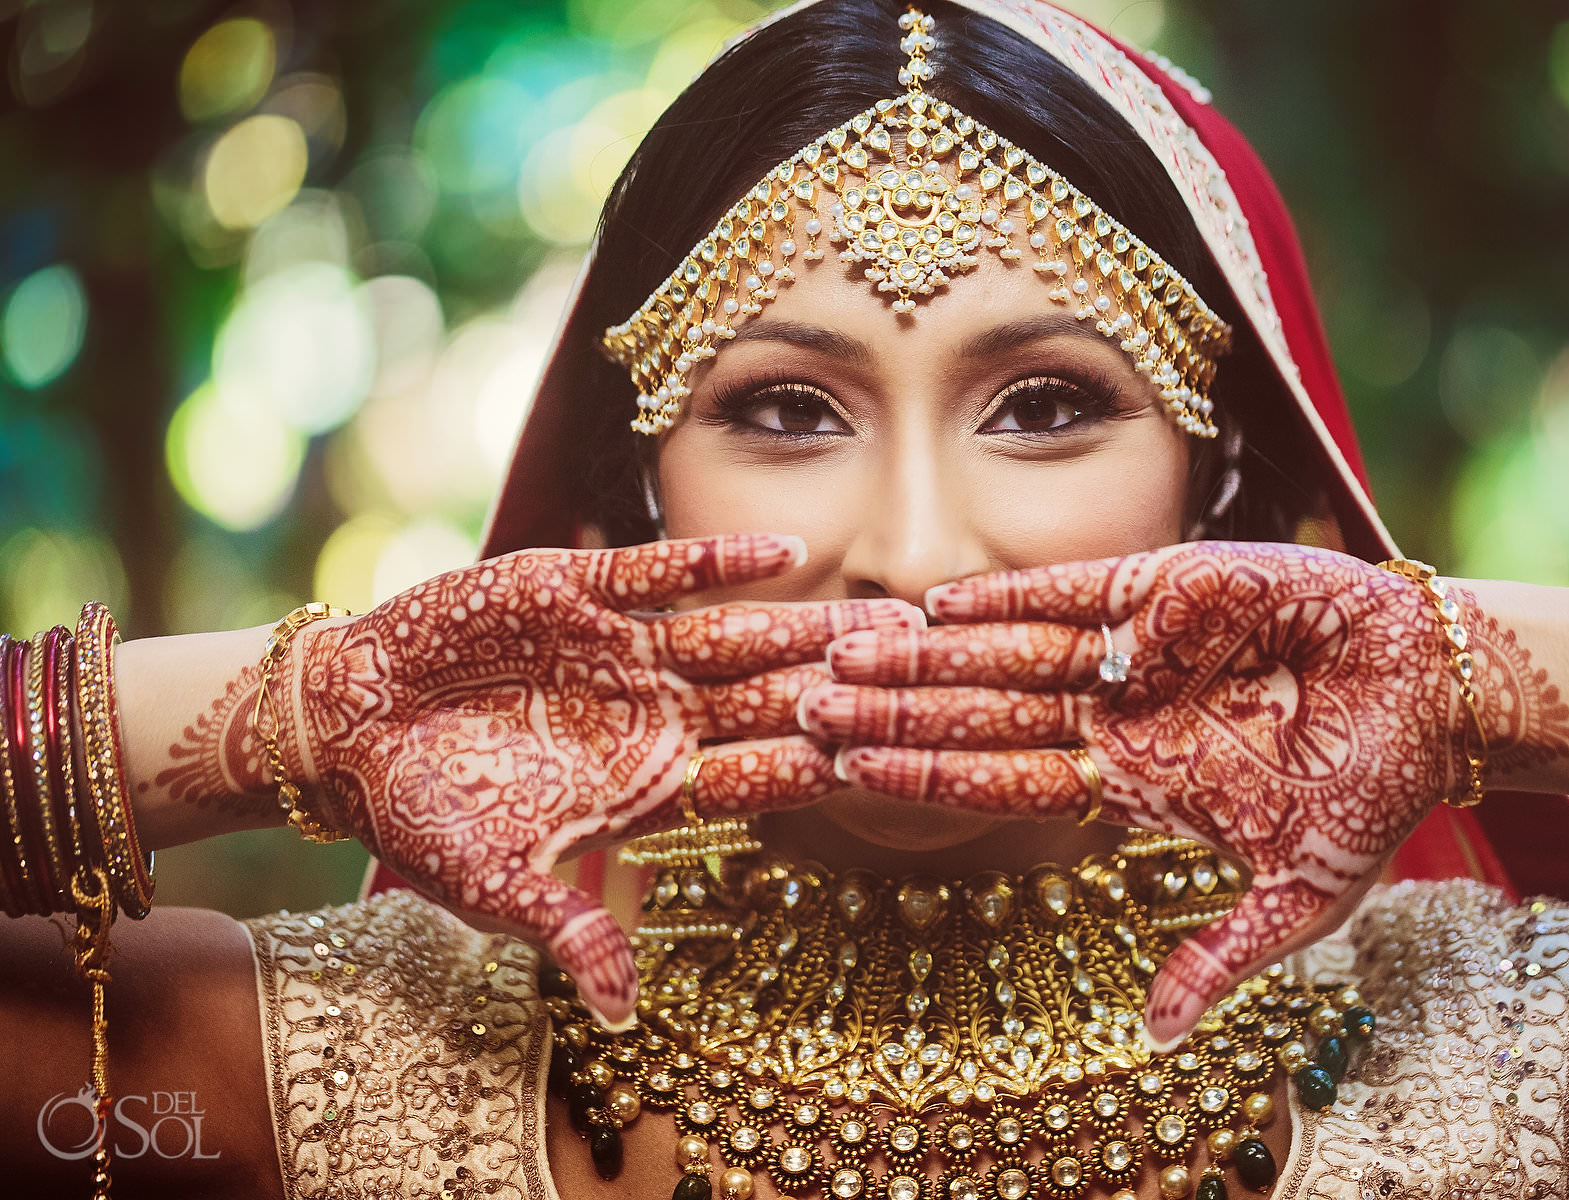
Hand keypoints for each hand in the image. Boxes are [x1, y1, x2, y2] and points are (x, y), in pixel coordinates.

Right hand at [279, 534, 920, 1025]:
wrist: (347, 728)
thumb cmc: (422, 815)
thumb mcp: (488, 881)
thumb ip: (561, 926)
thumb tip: (618, 1011)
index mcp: (648, 787)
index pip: (750, 780)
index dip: (810, 770)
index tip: (879, 767)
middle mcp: (654, 716)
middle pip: (764, 703)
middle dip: (835, 693)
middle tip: (917, 680)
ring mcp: (624, 650)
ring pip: (731, 636)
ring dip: (800, 628)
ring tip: (876, 618)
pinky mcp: (581, 590)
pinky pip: (663, 571)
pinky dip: (718, 561)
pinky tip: (785, 552)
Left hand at [805, 541, 1456, 1047]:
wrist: (1434, 698)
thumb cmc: (1370, 794)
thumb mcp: (1297, 894)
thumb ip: (1220, 956)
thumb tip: (1154, 1033)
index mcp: (1127, 783)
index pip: (1000, 781)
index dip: (924, 775)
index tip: (844, 772)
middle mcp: (1111, 716)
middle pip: (980, 714)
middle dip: (895, 710)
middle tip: (803, 706)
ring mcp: (1133, 652)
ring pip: (1007, 651)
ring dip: (929, 652)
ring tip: (846, 651)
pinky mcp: (1169, 588)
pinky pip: (1075, 594)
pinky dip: (1011, 597)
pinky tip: (941, 601)